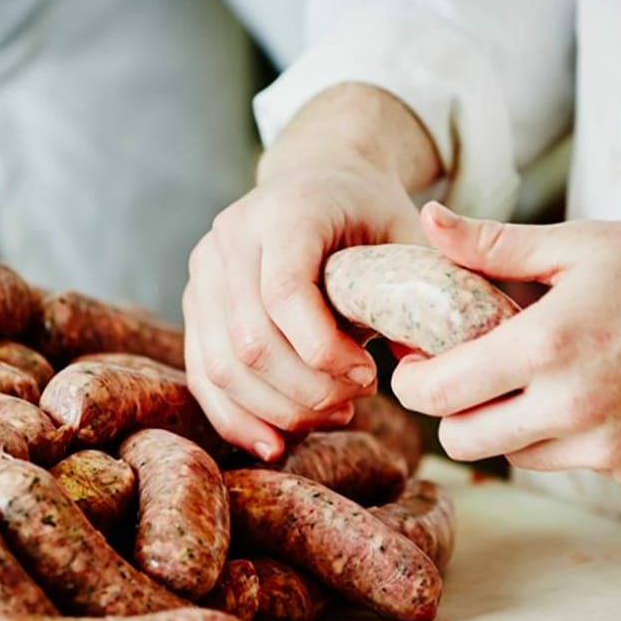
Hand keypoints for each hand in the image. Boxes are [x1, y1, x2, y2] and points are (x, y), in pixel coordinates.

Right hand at [183, 85, 441, 459]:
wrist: (320, 178)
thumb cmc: (370, 212)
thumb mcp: (406, 236)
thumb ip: (421, 291)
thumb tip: (425, 369)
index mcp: (286, 210)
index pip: (285, 293)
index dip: (324, 351)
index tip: (370, 377)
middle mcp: (232, 236)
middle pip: (251, 340)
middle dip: (306, 390)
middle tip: (354, 403)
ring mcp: (205, 272)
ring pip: (222, 366)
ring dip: (278, 409)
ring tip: (332, 416)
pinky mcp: (196, 306)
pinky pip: (203, 376)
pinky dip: (237, 418)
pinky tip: (276, 443)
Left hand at [391, 201, 620, 485]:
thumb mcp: (582, 244)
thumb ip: (494, 244)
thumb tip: (427, 221)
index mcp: (548, 348)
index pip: (440, 393)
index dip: (414, 381)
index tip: (419, 362)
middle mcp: (573, 410)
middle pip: (466, 442)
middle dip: (452, 412)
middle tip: (468, 375)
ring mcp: (608, 449)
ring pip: (519, 457)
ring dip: (510, 425)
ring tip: (537, 376)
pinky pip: (575, 463)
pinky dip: (568, 436)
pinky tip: (595, 391)